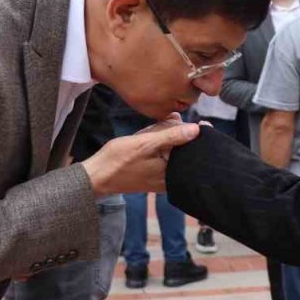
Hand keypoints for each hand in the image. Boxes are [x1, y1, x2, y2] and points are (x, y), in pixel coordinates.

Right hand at [81, 119, 200, 195]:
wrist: (97, 175)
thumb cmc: (119, 160)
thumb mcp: (146, 143)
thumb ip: (171, 137)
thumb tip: (196, 129)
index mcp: (173, 173)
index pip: (195, 153)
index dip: (198, 136)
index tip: (202, 123)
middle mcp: (170, 178)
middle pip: (186, 152)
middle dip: (181, 135)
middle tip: (172, 121)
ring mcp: (162, 177)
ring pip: (175, 152)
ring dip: (169, 137)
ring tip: (160, 127)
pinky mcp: (154, 173)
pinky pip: (165, 156)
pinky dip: (162, 144)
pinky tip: (153, 134)